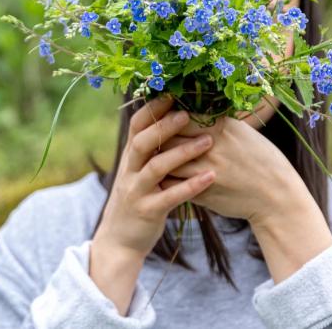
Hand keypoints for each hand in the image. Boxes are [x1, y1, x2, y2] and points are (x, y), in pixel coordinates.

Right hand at [90, 97, 215, 313]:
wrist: (120, 240)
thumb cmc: (139, 198)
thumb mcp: (140, 171)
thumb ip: (154, 149)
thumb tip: (176, 118)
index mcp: (130, 157)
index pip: (137, 125)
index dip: (153, 107)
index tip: (173, 91)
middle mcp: (129, 171)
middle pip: (143, 141)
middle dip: (166, 125)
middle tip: (189, 112)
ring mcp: (136, 191)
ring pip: (156, 167)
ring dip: (183, 152)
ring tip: (209, 141)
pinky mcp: (147, 212)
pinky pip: (170, 196)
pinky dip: (191, 186)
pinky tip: (211, 177)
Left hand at [162, 116, 305, 223]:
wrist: (276, 196)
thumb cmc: (262, 159)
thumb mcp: (243, 132)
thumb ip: (217, 123)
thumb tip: (192, 110)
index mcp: (221, 128)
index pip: (181, 116)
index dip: (166, 117)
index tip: (159, 118)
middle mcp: (212, 147)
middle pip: (169, 137)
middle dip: (157, 137)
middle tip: (148, 137)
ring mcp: (205, 171)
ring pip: (166, 162)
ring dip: (157, 160)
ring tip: (150, 157)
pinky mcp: (202, 193)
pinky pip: (173, 184)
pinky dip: (165, 179)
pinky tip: (162, 176)